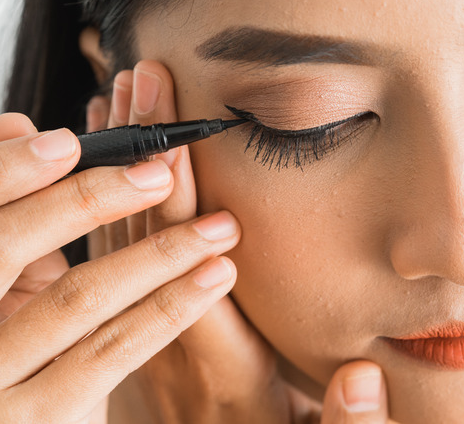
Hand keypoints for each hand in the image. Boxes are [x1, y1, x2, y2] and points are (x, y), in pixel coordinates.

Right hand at [0, 109, 239, 422]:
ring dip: (160, 252)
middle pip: (0, 244)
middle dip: (92, 198)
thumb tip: (15, 123)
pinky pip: (114, 349)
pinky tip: (214, 275)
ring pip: (75, 296)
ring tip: (217, 226)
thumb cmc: (7, 354)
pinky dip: (172, 305)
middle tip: (162, 172)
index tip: (71, 138)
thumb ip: (0, 210)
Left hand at [90, 60, 395, 423]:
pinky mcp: (111, 328)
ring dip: (110, 165)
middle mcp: (162, 347)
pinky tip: (98, 154)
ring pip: (107, 240)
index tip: (175, 143)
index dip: (182, 210)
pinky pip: (97, 255)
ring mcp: (127, 336)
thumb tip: (366, 378)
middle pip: (139, 241)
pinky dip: (98, 197)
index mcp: (220, 370)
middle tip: (138, 84)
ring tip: (113, 99)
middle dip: (139, 157)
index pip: (190, 278)